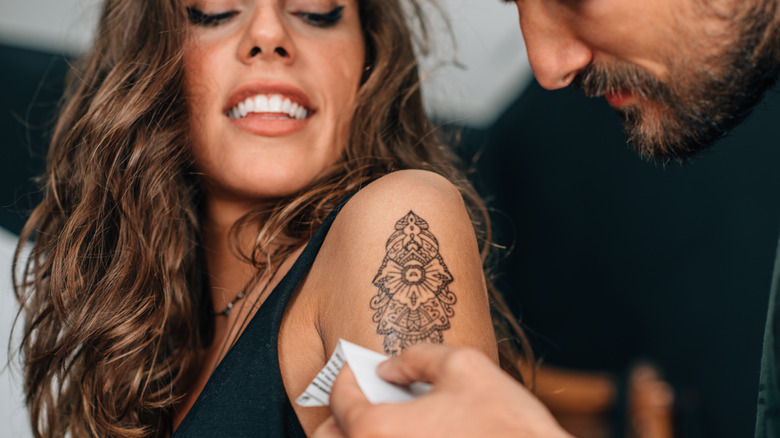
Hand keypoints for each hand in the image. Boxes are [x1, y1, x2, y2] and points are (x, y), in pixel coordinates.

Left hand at [313, 344, 573, 437]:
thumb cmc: (506, 424)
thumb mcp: (464, 367)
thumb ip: (417, 358)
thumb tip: (389, 368)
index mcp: (377, 429)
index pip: (340, 400)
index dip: (345, 376)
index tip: (355, 368)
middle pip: (332, 437)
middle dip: (340, 414)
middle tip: (360, 396)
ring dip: (359, 435)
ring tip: (382, 419)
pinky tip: (409, 435)